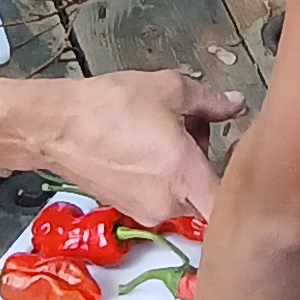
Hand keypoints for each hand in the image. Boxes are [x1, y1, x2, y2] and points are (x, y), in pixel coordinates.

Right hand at [17, 70, 241, 226]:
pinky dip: (160, 175)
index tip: (245, 168)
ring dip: (183, 167)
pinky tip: (145, 145)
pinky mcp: (126, 207)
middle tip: (196, 125)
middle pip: (206, 192)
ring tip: (165, 130)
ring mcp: (144, 210)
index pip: (227, 209)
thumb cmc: (108, 107)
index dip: (243, 194)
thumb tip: (235, 105)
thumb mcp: (168, 89)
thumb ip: (210, 101)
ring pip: (182, 193)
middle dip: (207, 160)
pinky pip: (158, 194)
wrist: (55, 126)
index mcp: (184, 177)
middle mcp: (167, 203)